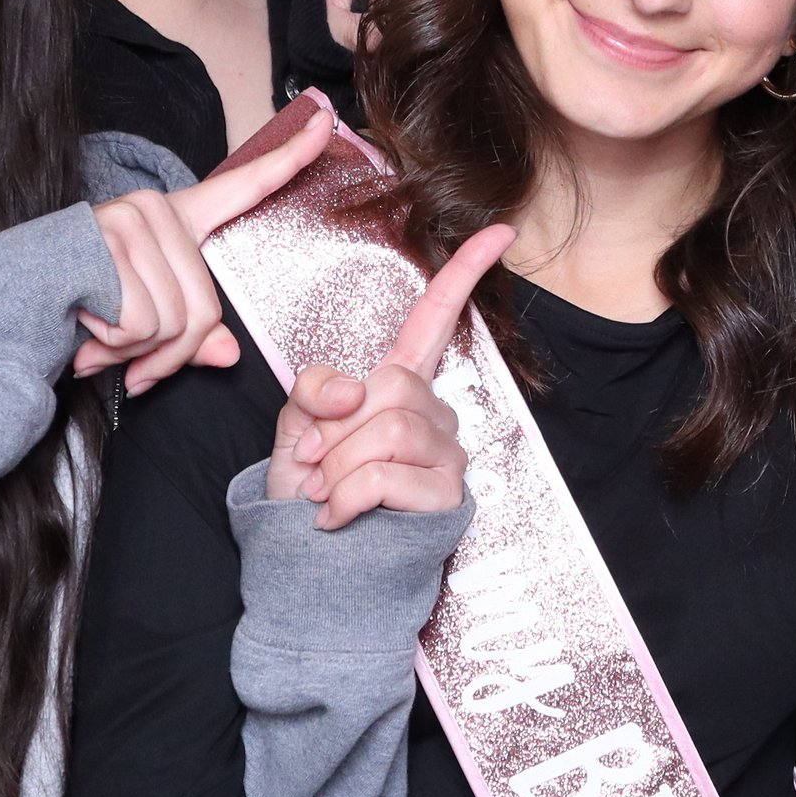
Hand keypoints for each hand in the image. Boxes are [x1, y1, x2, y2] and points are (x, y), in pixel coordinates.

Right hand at [77, 100, 338, 392]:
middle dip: (166, 356)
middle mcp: (155, 208)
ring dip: (132, 355)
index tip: (329, 117)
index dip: (294, 153)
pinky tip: (80, 329)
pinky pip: (139, 325)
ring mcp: (130, 220)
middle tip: (120, 358)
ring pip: (173, 323)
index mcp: (175, 218)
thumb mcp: (143, 328)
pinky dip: (109, 347)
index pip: (246, 184)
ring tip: (94, 340)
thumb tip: (226, 354)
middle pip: (205, 311)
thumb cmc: (73, 315)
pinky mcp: (105, 243)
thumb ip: (189, 335)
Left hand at [272, 224, 514, 527]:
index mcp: (400, 383)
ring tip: (323, 493)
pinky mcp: (447, 496)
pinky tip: (336, 517)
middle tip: (313, 464)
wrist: (309, 564)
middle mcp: (434, 412)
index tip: (499, 232)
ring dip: (336, 468)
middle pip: (392, 387)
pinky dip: (345, 499)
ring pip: (388, 431)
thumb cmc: (309, 492)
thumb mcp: (297, 428)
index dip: (465, 273)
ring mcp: (447, 454)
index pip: (436, 317)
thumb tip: (353, 392)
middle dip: (337, 430)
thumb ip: (316, 391)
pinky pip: (387, 477)